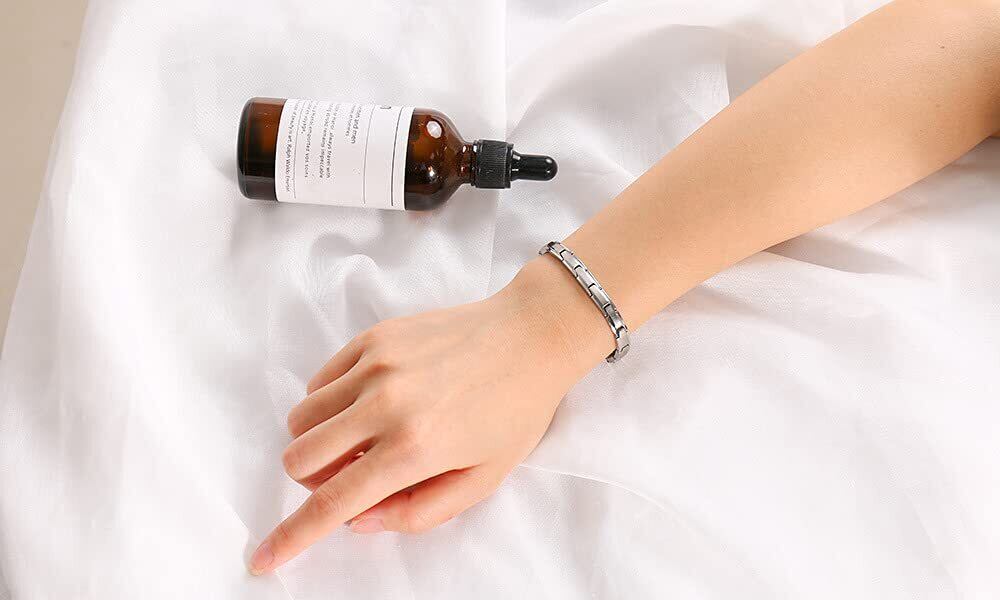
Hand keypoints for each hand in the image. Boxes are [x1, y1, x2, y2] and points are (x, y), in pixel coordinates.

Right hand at [249, 258, 611, 574]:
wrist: (532, 336)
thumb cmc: (515, 410)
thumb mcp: (483, 479)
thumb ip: (419, 511)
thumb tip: (359, 521)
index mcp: (415, 448)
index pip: (334, 503)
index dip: (291, 538)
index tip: (262, 558)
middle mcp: (385, 404)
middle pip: (299, 459)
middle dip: (312, 482)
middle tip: (352, 475)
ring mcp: (375, 365)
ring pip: (300, 419)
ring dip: (317, 442)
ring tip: (362, 438)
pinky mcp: (373, 337)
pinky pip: (318, 381)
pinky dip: (328, 404)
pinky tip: (367, 404)